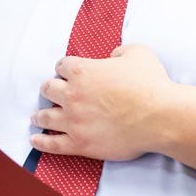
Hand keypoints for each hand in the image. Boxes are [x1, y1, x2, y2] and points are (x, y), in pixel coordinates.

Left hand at [31, 44, 173, 160]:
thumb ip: (118, 51)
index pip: (62, 65)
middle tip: (51, 92)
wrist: (161, 117)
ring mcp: (74, 120)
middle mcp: (72, 95)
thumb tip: (112, 58)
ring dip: (39, 115)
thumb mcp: (137, 52)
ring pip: (45, 116)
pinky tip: (34, 139)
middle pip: (48, 89)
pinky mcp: (80, 143)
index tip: (67, 72)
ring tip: (36, 117)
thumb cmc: (151, 84)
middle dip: (50, 89)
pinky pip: (53, 143)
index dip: (65, 68)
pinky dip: (42, 141)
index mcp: (82, 71)